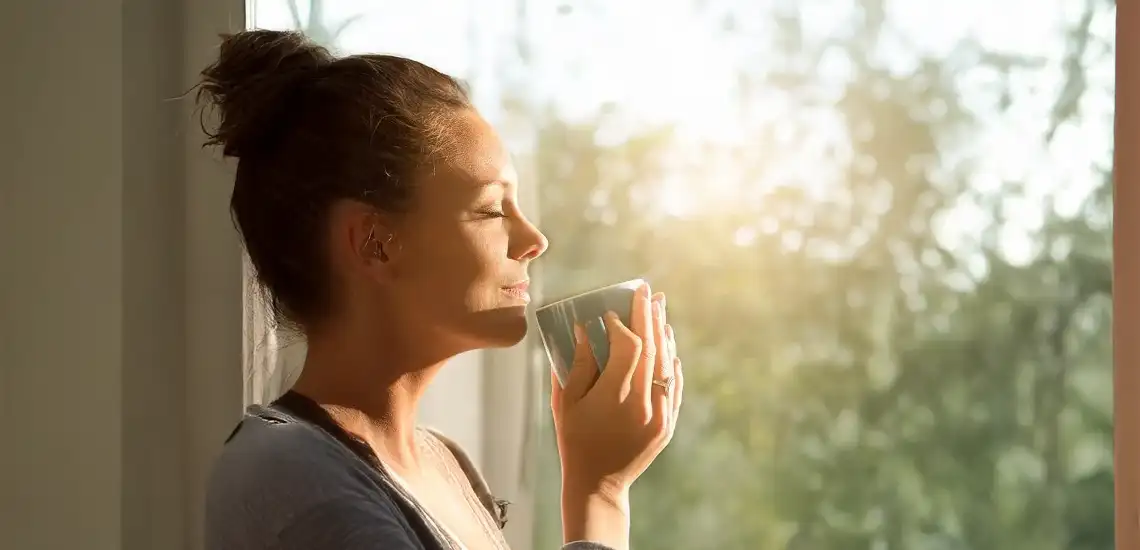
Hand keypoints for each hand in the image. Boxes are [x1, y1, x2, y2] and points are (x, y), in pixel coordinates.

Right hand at [550, 282, 683, 547]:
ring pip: (667, 365)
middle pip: (652, 349)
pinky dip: (671, 362)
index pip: (627, 346)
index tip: (611, 313)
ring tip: (659, 310)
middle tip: (648, 291)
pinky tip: (668, 345)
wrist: (598, 483)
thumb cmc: (574, 440)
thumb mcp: (566, 402)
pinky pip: (675, 385)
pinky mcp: (668, 424)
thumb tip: (581, 329)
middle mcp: (642, 403)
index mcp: (614, 396)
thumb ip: (576, 364)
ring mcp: (660, 415)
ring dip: (663, 335)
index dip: (621, 325)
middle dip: (649, 316)